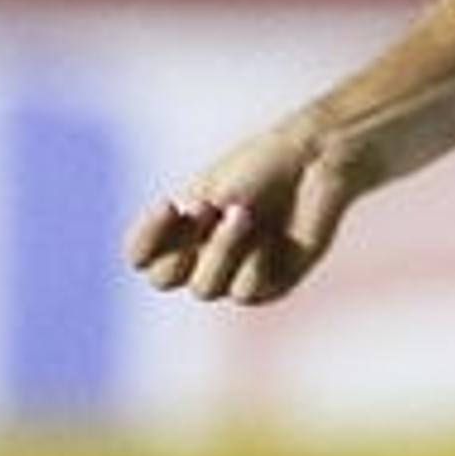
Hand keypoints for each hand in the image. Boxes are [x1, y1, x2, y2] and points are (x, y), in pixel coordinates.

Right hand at [122, 122, 359, 304]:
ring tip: (244, 213)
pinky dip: (253, 264)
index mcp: (181, 232)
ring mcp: (236, 273)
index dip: (145, 240)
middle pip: (163, 280)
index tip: (169, 204)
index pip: (140, 257)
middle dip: (181, 247)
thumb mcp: (211, 191)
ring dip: (220, 250)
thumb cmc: (261, 168)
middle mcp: (204, 257)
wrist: (314, 163)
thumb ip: (186, 230)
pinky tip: (270, 238)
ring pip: (204, 289)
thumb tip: (173, 264)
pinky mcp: (272, 284)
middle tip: (207, 208)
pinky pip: (245, 292)